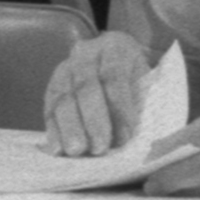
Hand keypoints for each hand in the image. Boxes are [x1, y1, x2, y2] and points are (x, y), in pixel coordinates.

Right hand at [42, 32, 154, 154]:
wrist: (121, 67)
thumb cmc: (140, 82)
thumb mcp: (151, 85)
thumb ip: (147, 106)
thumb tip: (144, 139)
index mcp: (116, 47)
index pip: (115, 75)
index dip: (120, 106)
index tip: (127, 135)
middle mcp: (86, 53)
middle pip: (86, 86)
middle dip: (92, 119)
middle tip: (99, 148)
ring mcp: (65, 68)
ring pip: (63, 97)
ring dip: (69, 127)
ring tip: (76, 152)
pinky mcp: (52, 87)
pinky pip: (49, 107)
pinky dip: (53, 129)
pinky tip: (57, 148)